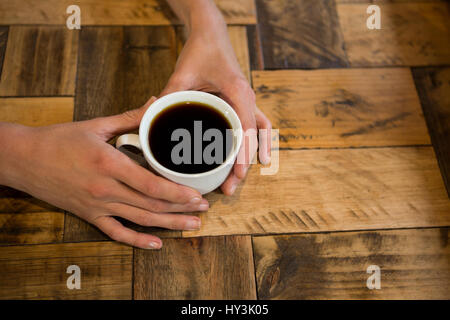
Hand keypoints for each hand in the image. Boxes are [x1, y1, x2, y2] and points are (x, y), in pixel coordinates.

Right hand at [0, 97, 207, 248]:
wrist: (25, 159)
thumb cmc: (59, 140)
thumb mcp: (96, 125)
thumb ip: (130, 117)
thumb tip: (156, 102)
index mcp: (110, 164)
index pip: (151, 184)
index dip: (177, 193)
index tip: (196, 195)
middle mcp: (106, 189)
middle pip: (151, 204)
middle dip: (180, 209)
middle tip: (202, 210)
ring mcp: (98, 206)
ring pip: (140, 219)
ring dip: (168, 225)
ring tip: (190, 227)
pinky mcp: (89, 215)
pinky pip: (116, 232)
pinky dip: (136, 240)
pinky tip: (156, 243)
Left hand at [161, 16, 271, 195]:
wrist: (212, 34)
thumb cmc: (201, 51)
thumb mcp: (182, 75)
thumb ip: (167, 97)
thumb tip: (147, 121)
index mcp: (238, 92)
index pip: (246, 129)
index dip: (243, 155)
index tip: (237, 175)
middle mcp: (248, 98)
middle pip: (254, 138)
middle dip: (244, 165)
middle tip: (230, 187)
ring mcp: (249, 101)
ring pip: (260, 134)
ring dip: (253, 156)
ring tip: (239, 180)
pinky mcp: (244, 104)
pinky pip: (259, 126)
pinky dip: (260, 143)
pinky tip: (256, 159)